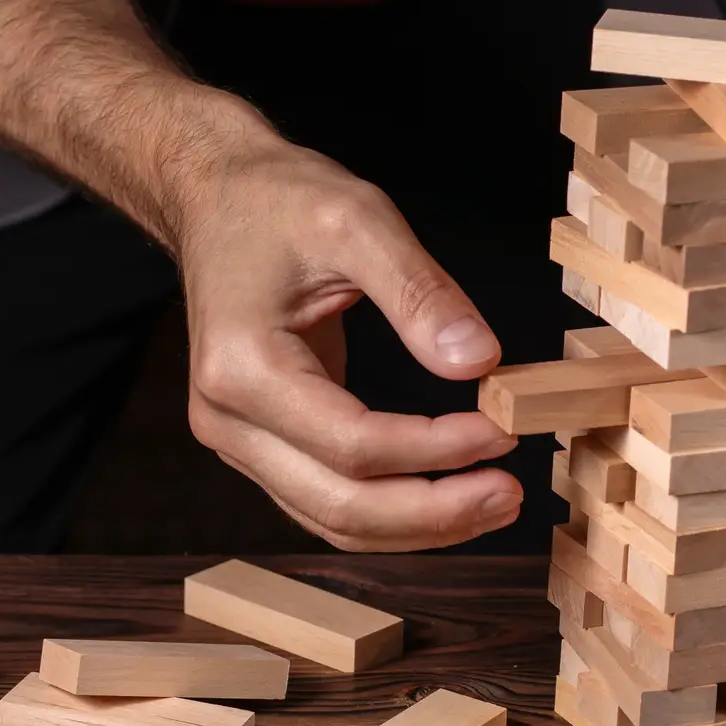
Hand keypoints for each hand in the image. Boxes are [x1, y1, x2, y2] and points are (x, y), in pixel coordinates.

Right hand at [175, 109, 521, 550]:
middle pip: (339, 504)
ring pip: (334, 520)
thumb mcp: (357, 219)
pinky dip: (392, 515)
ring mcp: (237, 441)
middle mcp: (226, 419)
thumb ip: (420, 292)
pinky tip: (449, 499)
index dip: (436, 450)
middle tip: (509, 494)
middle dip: (434, 512)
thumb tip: (479, 361)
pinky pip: (327, 504)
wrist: (216, 199)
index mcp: (241, 367)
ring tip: (494, 503)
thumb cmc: (277, 201)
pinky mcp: (259, 446)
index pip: (353, 443)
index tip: (503, 432)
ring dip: (419, 526)